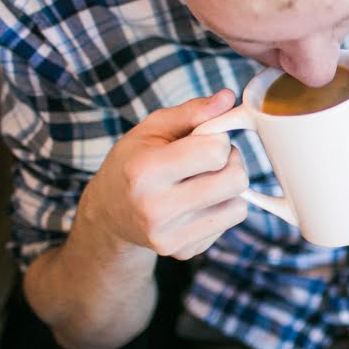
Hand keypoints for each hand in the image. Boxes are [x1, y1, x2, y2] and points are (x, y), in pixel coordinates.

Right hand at [80, 90, 249, 260]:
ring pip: (239, 206)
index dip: (218, 140)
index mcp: (145, 171)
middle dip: (230, 163)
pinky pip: (229, 224)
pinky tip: (196, 203)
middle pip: (235, 180)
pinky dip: (220, 209)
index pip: (216, 151)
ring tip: (203, 181)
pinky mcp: (183, 252)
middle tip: (210, 161)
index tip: (203, 141)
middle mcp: (155, 209)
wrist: (109, 212)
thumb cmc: (134, 161)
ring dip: (228, 189)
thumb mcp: (154, 128)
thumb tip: (229, 97)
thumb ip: (193, 111)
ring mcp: (168, 236)